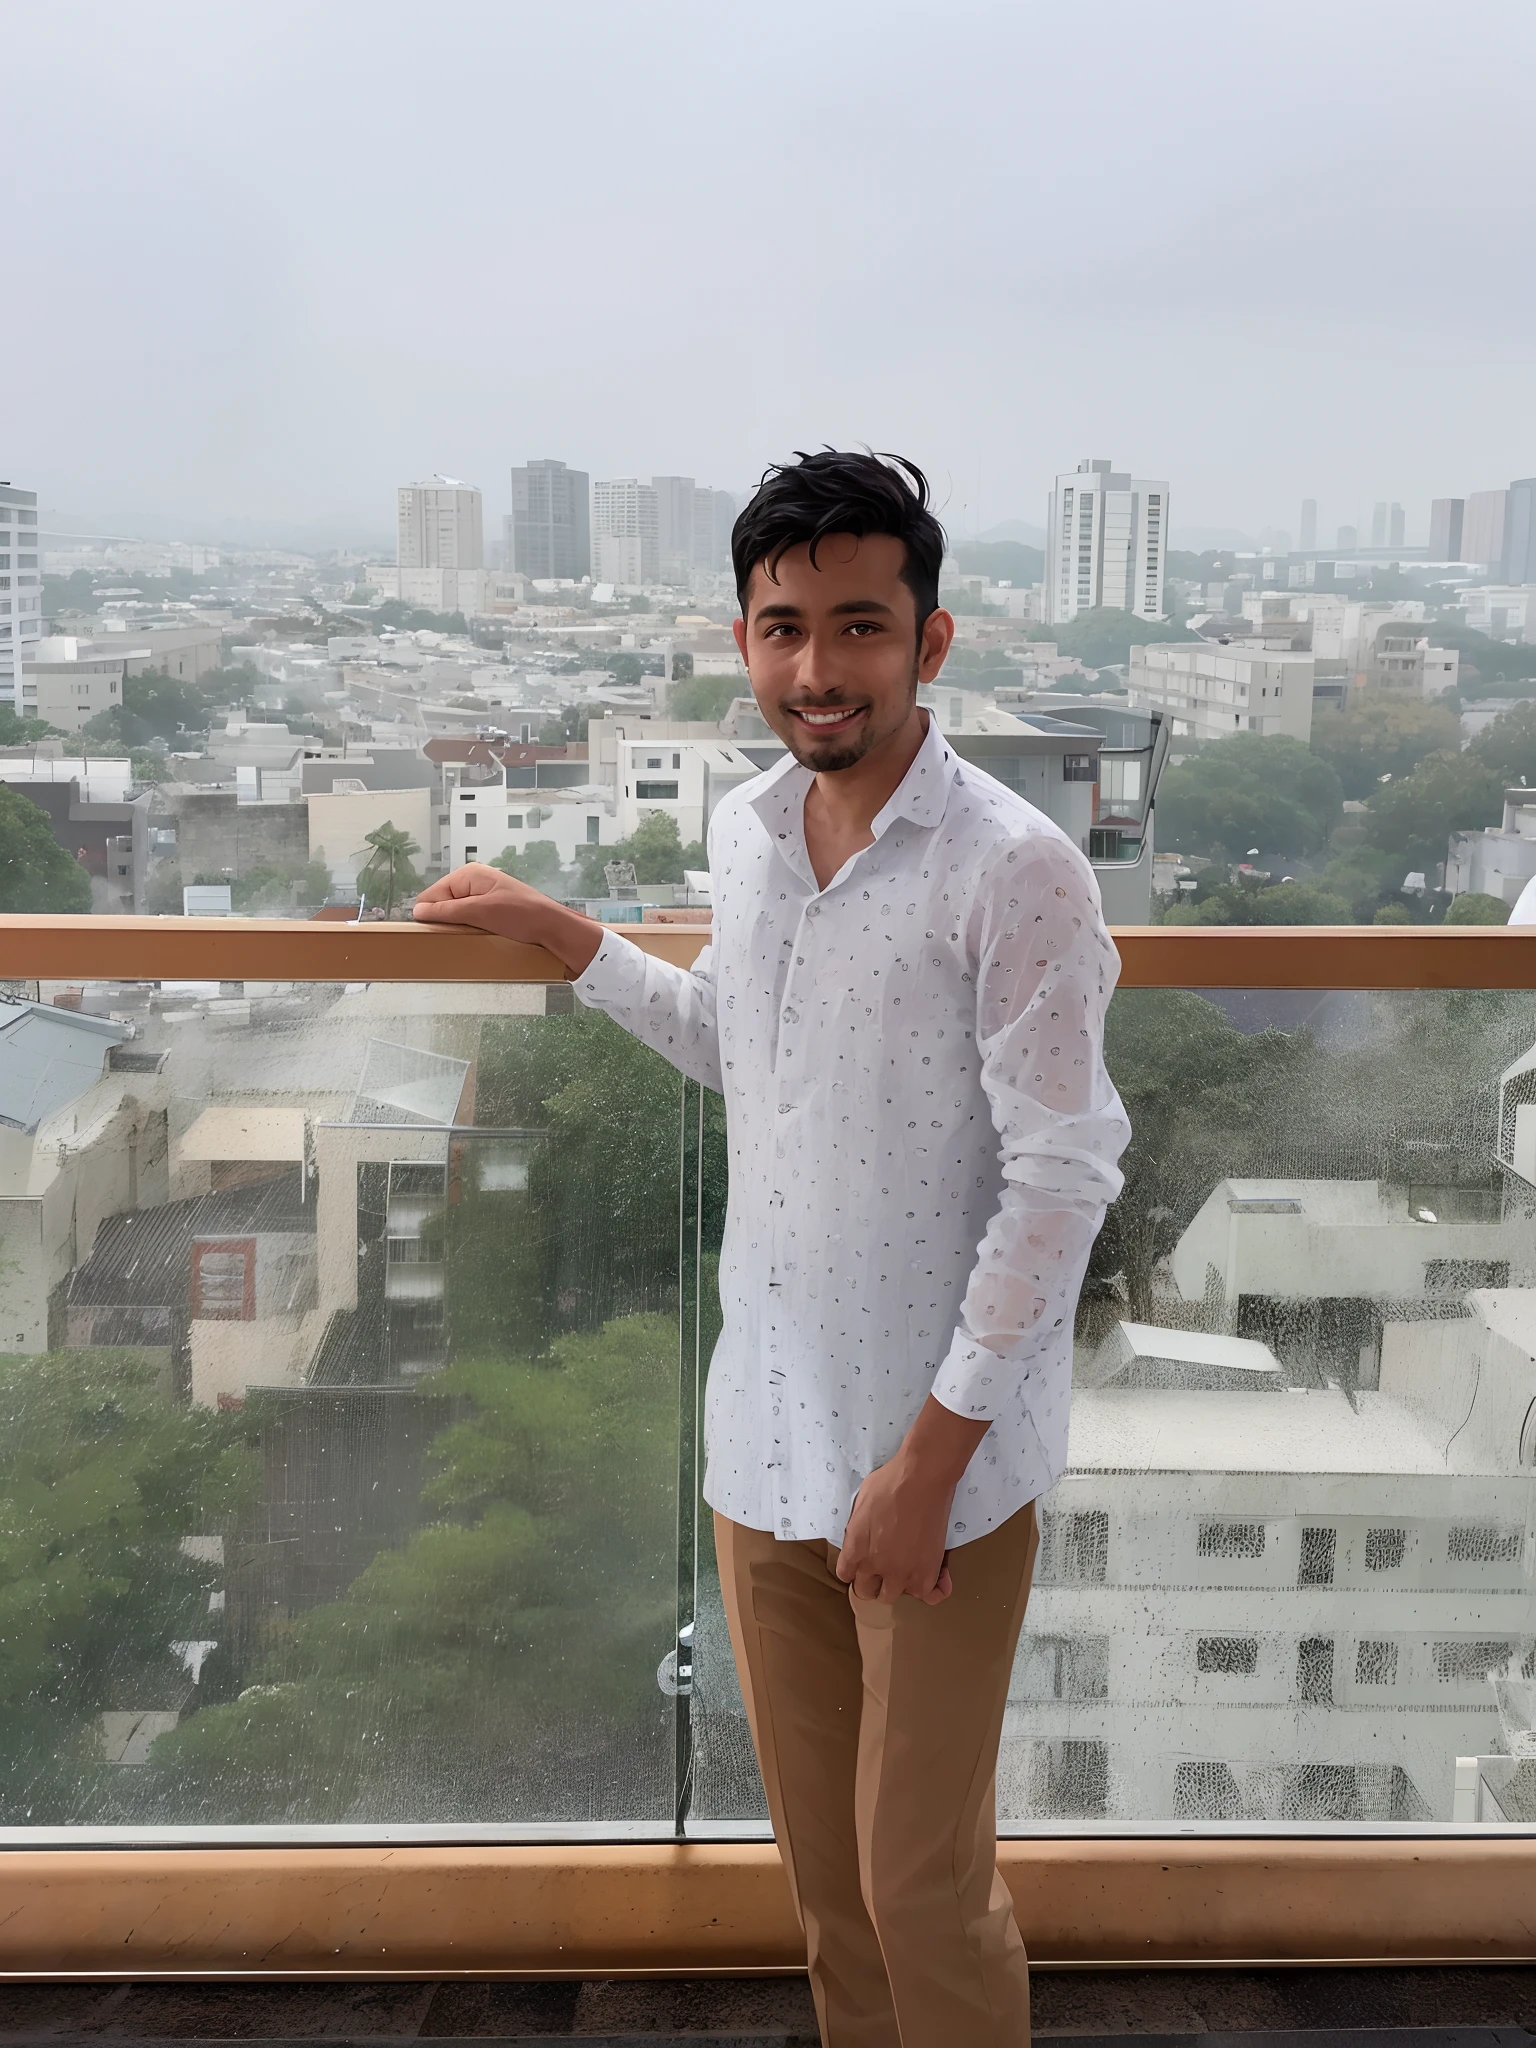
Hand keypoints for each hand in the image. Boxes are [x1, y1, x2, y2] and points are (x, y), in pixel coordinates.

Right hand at [413, 863, 601, 974]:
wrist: (552, 927)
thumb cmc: (520, 915)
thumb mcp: (479, 912)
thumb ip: (447, 911)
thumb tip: (418, 911)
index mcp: (468, 875)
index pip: (432, 895)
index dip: (431, 914)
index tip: (438, 932)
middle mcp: (474, 881)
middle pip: (443, 904)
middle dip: (445, 920)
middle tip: (457, 935)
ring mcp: (483, 894)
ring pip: (456, 913)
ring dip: (458, 926)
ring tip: (470, 936)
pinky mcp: (492, 908)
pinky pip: (470, 918)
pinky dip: (470, 928)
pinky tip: (478, 935)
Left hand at [834, 1397, 990, 1605]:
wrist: (921, 1478)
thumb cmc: (890, 1482)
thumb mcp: (860, 1503)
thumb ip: (857, 1529)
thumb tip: (862, 1536)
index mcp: (854, 1550)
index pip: (846, 1576)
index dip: (855, 1569)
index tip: (864, 1560)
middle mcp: (875, 1567)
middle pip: (867, 1591)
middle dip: (874, 1579)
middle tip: (886, 1562)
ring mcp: (901, 1574)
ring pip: (894, 1595)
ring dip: (900, 1583)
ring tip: (910, 1564)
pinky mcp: (927, 1573)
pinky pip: (928, 1595)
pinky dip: (931, 1588)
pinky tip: (935, 1576)